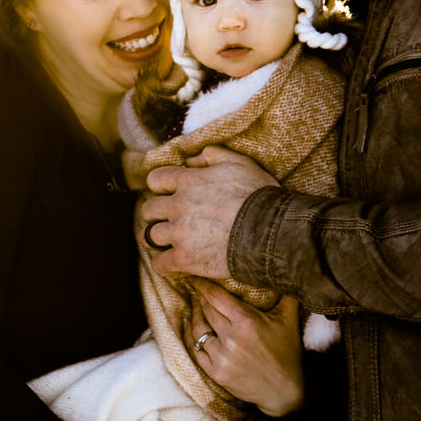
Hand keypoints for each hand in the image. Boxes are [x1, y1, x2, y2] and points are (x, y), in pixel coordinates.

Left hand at [140, 146, 277, 280]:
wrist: (272, 231)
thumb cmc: (259, 196)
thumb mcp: (240, 163)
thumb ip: (212, 155)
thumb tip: (191, 160)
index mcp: (188, 181)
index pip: (155, 180)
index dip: (161, 187)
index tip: (170, 194)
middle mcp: (178, 205)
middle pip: (148, 209)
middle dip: (157, 215)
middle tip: (170, 220)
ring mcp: (179, 233)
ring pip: (148, 237)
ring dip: (156, 240)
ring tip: (168, 243)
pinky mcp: (184, 259)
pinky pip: (159, 264)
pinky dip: (164, 265)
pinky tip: (175, 265)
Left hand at [193, 282, 304, 417]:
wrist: (283, 391)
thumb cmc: (287, 353)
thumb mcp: (290, 319)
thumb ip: (286, 293)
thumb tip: (286, 271)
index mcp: (247, 322)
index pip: (216, 296)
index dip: (202, 285)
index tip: (193, 276)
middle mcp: (231, 338)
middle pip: (206, 310)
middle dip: (199, 298)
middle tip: (196, 289)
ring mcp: (221, 357)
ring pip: (198, 329)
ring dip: (193, 315)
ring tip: (194, 306)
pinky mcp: (215, 372)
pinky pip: (195, 350)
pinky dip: (190, 335)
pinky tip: (190, 326)